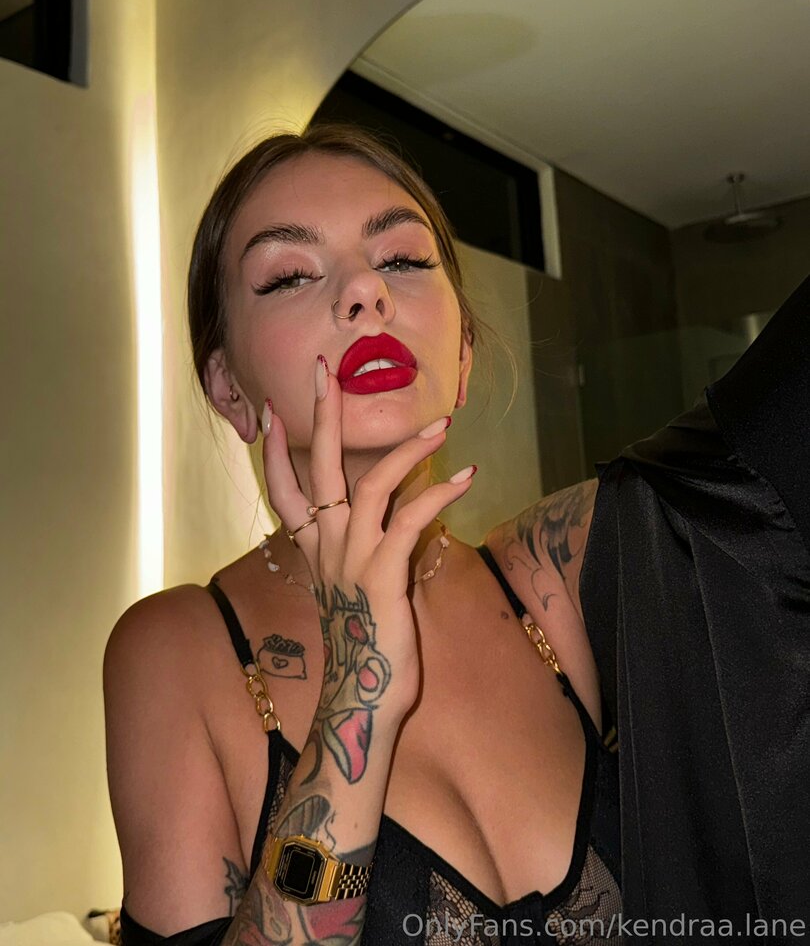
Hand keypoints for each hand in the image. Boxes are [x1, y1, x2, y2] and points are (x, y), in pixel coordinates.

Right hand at [260, 355, 475, 783]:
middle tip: (324, 368)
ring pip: (372, 483)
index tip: (270, 411)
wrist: (362, 697)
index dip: (273, 451)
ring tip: (442, 423)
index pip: (283, 490)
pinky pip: (410, 518)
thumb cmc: (365, 644)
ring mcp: (352, 557)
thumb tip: (391, 522)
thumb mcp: (354, 589)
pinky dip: (439, 492)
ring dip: (408, 448)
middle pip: (316, 467)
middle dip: (320, 414)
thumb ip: (364, 550)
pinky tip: (466, 475)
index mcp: (314, 550)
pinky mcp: (383, 573)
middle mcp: (326, 546)